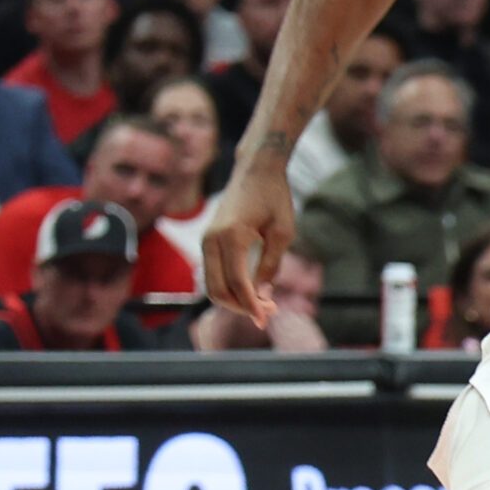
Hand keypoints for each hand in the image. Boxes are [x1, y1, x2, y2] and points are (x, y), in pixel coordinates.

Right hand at [202, 161, 296, 325]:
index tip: (266, 319)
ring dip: (235, 300)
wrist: (255, 170)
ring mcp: (205, 240)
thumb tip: (263, 295)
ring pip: (211, 286)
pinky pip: (213, 274)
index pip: (238, 283)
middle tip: (270, 313)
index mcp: (231, 236)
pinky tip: (252, 291)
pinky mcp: (207, 241)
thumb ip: (271, 264)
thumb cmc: (274, 197)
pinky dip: (229, 288)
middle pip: (218, 290)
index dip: (252, 305)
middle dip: (242, 307)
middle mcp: (211, 239)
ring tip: (263, 304)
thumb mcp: (283, 231)